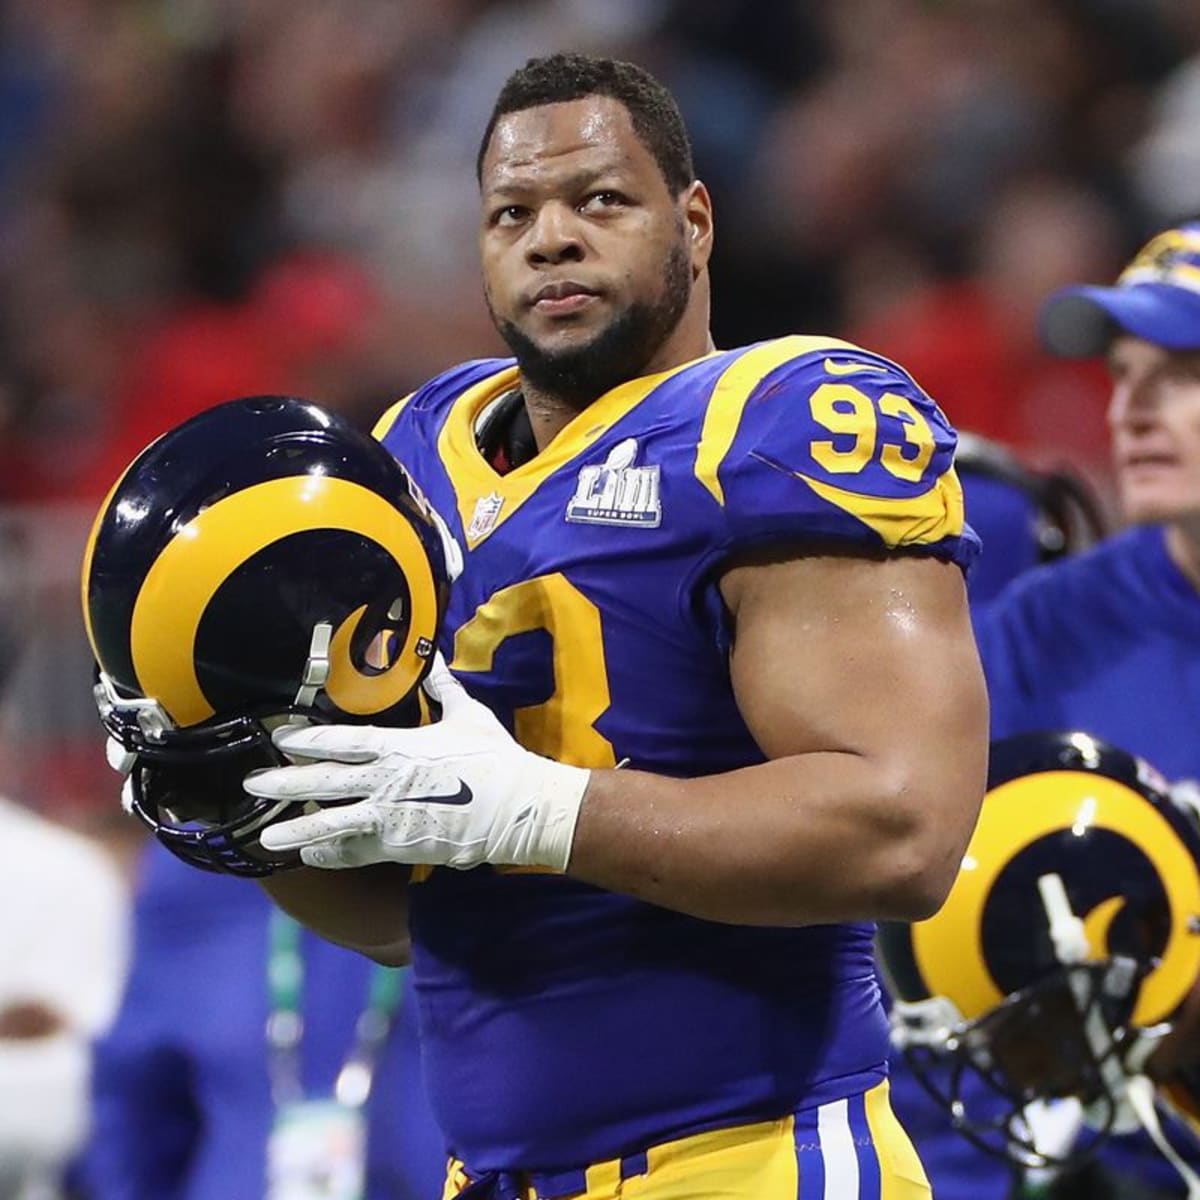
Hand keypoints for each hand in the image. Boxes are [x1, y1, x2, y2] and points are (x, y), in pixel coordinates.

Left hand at [251, 657, 589, 870]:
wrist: (518, 807)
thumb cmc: (494, 757)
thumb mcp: (468, 714)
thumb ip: (443, 687)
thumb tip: (433, 655)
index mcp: (399, 745)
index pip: (342, 741)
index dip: (308, 739)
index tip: (280, 739)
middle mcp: (385, 781)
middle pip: (324, 781)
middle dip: (285, 782)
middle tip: (253, 784)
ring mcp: (389, 816)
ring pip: (332, 823)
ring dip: (297, 828)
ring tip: (266, 836)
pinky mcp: (401, 846)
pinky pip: (357, 851)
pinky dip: (332, 854)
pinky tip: (311, 855)